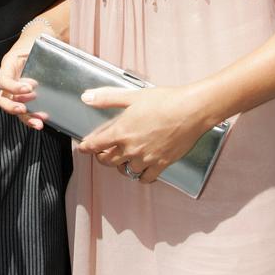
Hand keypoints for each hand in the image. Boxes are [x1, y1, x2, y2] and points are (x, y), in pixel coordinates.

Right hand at [0, 34, 45, 129]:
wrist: (35, 40)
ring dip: (25, 117)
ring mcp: (15, 90)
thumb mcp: (33, 43)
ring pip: (14, 108)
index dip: (13, 87)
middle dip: (13, 106)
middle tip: (25, 108)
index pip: (3, 81)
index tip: (30, 88)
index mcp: (8, 65)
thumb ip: (38, 52)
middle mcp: (9, 80)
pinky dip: (32, 117)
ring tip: (39, 122)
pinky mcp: (24, 96)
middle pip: (3, 99)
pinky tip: (41, 120)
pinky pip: (24, 110)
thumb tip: (54, 60)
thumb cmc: (33, 41)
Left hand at [77, 84, 210, 183]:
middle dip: (101, 157)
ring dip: (120, 166)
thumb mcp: (132, 96)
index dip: (86, 147)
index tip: (83, 147)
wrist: (191, 111)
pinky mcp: (161, 165)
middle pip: (108, 161)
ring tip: (122, 158)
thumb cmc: (164, 101)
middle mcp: (131, 149)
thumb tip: (86, 97)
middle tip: (101, 152)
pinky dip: (140, 175)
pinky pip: (145, 178)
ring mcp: (146, 159)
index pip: (96, 145)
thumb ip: (107, 98)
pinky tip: (141, 168)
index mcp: (122, 131)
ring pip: (125, 171)